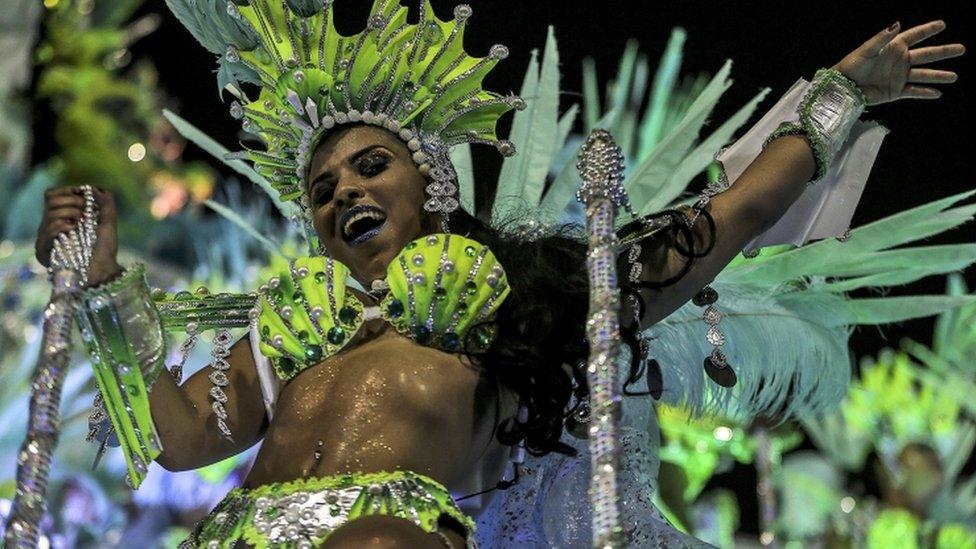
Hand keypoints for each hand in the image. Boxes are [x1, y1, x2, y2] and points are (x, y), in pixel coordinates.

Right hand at [35, 187, 121, 285]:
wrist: (103, 271)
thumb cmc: (105, 250)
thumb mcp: (108, 223)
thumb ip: (106, 204)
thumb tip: (96, 189)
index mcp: (63, 218)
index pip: (53, 196)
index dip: (66, 191)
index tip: (82, 194)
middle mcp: (51, 226)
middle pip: (50, 200)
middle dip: (71, 200)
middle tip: (85, 211)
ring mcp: (46, 238)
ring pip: (49, 213)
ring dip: (69, 212)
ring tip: (81, 222)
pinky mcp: (43, 250)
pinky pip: (48, 229)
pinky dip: (61, 224)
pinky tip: (72, 229)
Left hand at [833, 20, 964, 104]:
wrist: (843, 87)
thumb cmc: (852, 66)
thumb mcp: (866, 50)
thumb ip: (882, 38)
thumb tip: (897, 23)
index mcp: (894, 47)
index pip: (915, 36)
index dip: (928, 30)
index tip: (942, 24)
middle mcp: (900, 61)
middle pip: (926, 55)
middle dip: (943, 52)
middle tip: (961, 48)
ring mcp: (899, 76)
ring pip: (923, 75)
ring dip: (938, 76)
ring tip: (954, 77)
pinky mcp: (896, 91)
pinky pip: (913, 91)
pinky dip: (925, 93)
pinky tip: (937, 93)